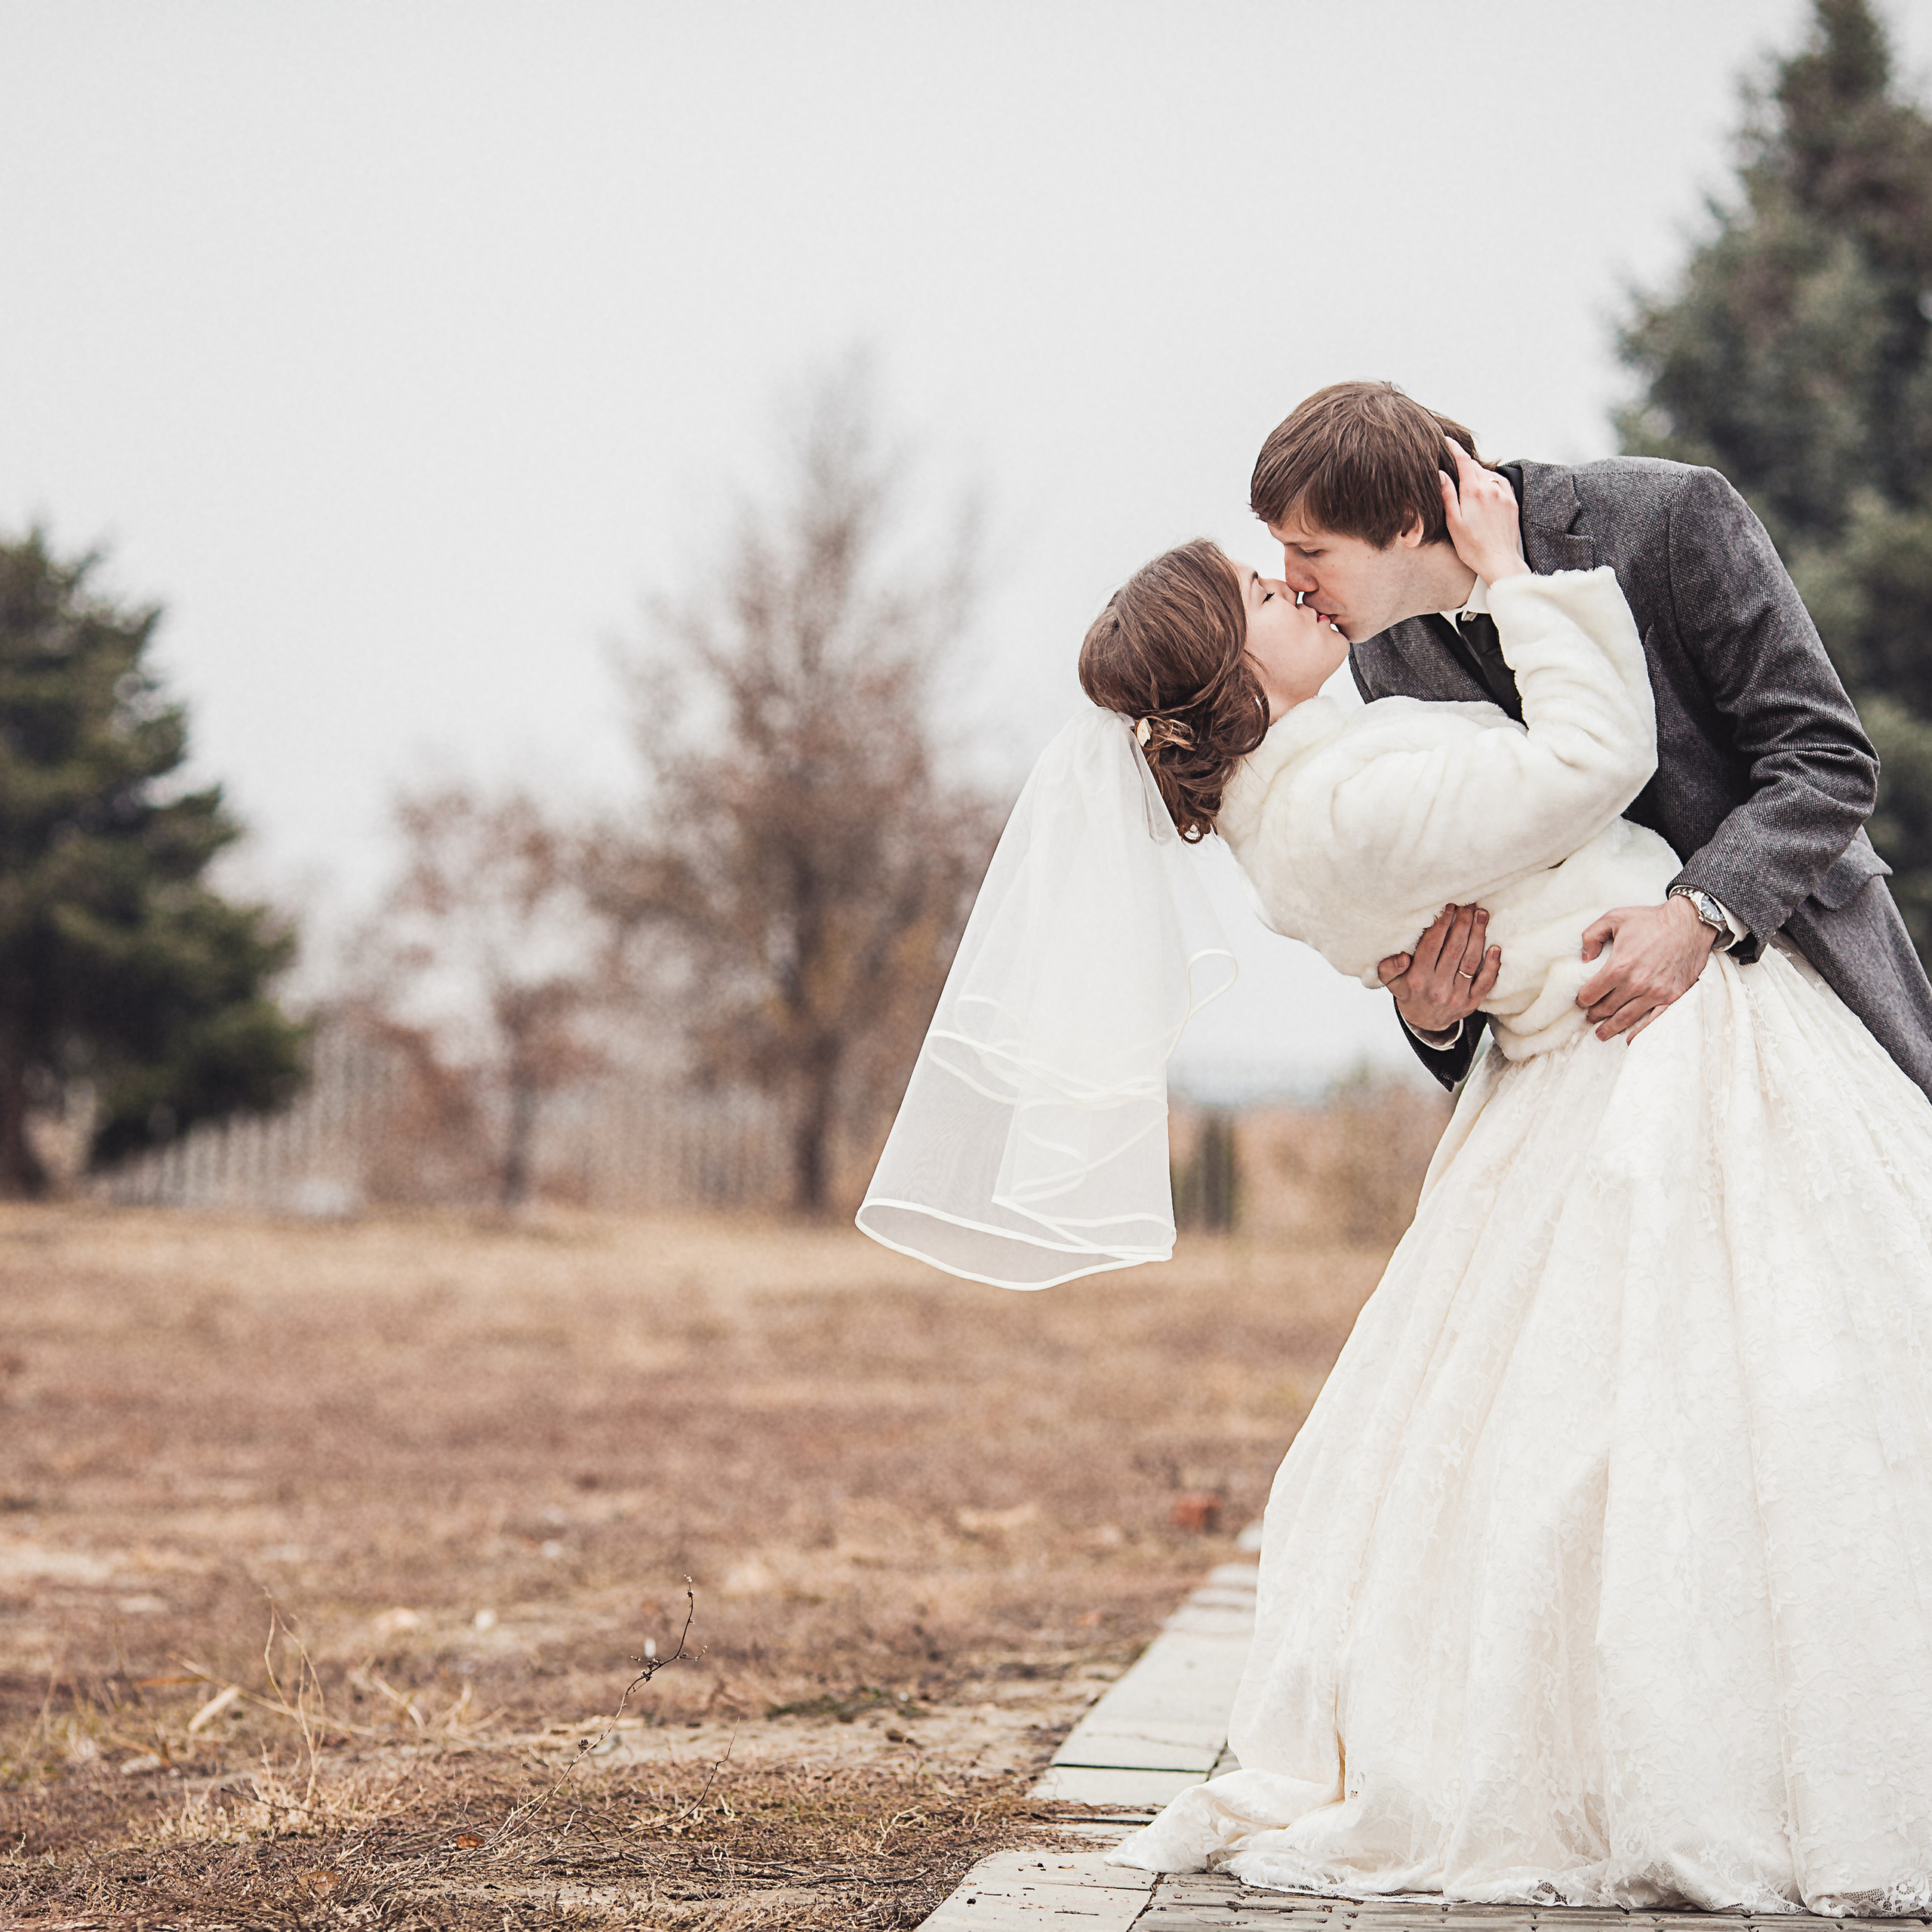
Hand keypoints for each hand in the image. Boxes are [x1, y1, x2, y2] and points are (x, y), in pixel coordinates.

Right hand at [1378, 903, 1500, 1034]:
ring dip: (1478, 936)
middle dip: (1463, 923)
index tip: (1450, 906)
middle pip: (1454, 949)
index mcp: (1417, 979)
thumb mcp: (1391, 982)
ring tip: (1482, 915)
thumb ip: (1389, 968)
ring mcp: (1456, 996)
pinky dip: (1493, 966)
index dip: (1442, 924)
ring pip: (1471, 961)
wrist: (1425, 1023)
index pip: (1432, 945)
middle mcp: (1437, 987)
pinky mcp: (1472, 1002)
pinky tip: (1495, 948)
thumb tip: (1402, 957)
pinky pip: (1485, 983)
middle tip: (1469, 904)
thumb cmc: (1409, 993)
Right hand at [1438, 444, 1525, 588]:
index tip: (1447, 440)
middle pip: (1476, 467)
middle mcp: (1491, 488)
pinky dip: (1492, 481)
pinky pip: (1501, 483)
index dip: (1455, 448)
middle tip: (1454, 468)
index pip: (1464, 461)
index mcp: (1473, 491)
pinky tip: (1487, 488)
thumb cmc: (1472, 546)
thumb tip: (1441, 474)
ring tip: (1469, 482)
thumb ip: (1447, 495)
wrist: (1499, 560)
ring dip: (1479, 474)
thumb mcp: (1453, 521)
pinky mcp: (1512, 502)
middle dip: (1465, 464)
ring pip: (1489, 474)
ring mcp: (1504, 494)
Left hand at [1576, 897, 1717, 1041]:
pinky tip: (1629, 1040)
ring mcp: (1656, 992)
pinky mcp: (1673, 996)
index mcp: (1618, 966)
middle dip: (1595, 1015)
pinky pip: (1654, 1020)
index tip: (1581, 1001)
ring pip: (1626, 1018)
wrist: (1690, 922)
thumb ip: (1591, 936)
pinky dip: (1640, 1033)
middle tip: (1589, 1018)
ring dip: (1611, 1027)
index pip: (1591, 993)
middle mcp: (1636, 983)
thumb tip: (1584, 958)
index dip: (1582, 999)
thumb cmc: (1651, 919)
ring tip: (1602, 1033)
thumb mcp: (1614, 918)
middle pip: (1607, 1008)